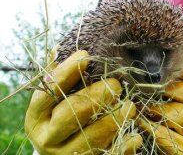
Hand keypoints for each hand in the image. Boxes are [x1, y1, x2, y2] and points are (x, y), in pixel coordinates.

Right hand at [24, 50, 140, 154]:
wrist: (63, 152)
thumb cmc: (63, 114)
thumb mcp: (56, 98)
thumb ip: (60, 75)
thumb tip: (62, 47)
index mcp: (37, 117)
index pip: (48, 92)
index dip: (66, 73)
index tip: (85, 56)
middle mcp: (48, 138)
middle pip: (70, 115)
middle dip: (95, 97)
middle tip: (115, 84)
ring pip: (92, 138)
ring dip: (114, 120)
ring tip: (130, 106)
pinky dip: (124, 145)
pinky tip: (134, 135)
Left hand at [139, 62, 182, 154]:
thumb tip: (173, 69)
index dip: (180, 68)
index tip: (166, 69)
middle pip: (182, 90)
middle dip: (162, 89)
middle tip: (148, 88)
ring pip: (171, 111)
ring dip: (154, 107)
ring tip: (145, 106)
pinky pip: (163, 134)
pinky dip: (149, 127)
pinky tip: (142, 123)